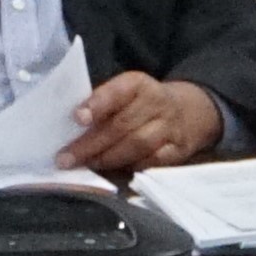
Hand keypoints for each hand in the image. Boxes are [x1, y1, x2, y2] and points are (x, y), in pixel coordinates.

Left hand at [58, 72, 226, 173]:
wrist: (190, 111)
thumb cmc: (142, 104)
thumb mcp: (126, 93)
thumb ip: (102, 105)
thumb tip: (69, 127)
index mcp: (138, 84)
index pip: (117, 91)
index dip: (97, 104)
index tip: (77, 118)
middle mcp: (156, 103)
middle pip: (122, 125)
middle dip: (91, 144)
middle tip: (66, 158)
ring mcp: (170, 127)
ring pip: (138, 145)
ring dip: (108, 158)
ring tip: (87, 165)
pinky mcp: (178, 150)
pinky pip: (153, 162)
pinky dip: (132, 168)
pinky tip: (115, 172)